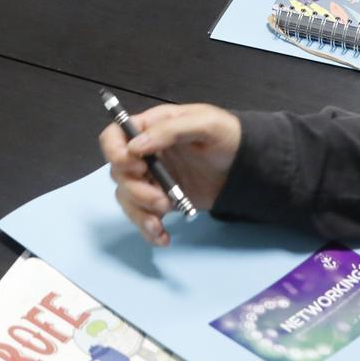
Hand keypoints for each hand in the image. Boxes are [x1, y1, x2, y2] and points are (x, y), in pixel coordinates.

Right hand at [99, 104, 240, 247]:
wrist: (246, 166)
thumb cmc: (227, 136)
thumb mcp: (204, 123)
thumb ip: (169, 130)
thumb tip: (135, 146)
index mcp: (150, 128)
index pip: (113, 137)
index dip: (115, 153)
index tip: (137, 167)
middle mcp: (145, 154)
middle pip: (118, 173)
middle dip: (136, 190)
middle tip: (162, 200)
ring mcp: (152, 179)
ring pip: (126, 197)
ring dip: (140, 213)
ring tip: (162, 221)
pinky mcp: (161, 200)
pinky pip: (142, 216)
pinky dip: (148, 230)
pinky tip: (163, 237)